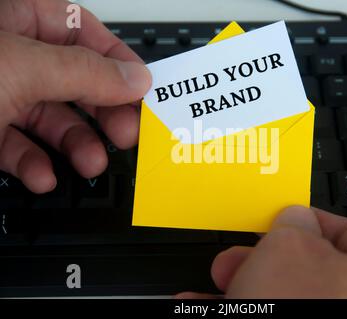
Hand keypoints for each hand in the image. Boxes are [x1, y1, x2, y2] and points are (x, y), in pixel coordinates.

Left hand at [0, 0, 150, 192]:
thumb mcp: (20, 68)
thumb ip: (84, 73)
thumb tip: (136, 79)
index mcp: (13, 17)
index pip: (80, 30)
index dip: (116, 60)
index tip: (143, 90)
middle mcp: (8, 54)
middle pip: (73, 80)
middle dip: (102, 112)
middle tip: (127, 133)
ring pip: (49, 118)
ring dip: (76, 145)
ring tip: (91, 163)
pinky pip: (19, 146)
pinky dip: (35, 164)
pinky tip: (43, 176)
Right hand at [177, 206, 346, 297]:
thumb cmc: (306, 308)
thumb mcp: (290, 250)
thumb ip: (293, 225)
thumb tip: (295, 218)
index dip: (305, 223)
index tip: (275, 223)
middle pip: (307, 271)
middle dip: (259, 263)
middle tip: (231, 263)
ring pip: (286, 301)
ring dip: (244, 292)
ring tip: (206, 294)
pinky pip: (277, 317)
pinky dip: (244, 313)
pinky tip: (207, 308)